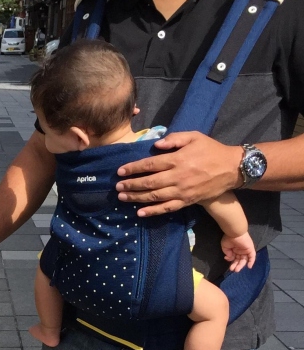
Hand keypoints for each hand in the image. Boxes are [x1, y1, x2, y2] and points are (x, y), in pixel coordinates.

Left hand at [116, 132, 242, 215]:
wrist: (231, 168)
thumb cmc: (211, 150)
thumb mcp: (194, 136)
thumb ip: (175, 139)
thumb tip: (156, 145)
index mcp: (178, 160)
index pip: (150, 164)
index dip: (134, 168)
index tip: (120, 171)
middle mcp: (177, 177)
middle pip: (149, 182)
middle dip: (131, 184)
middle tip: (117, 186)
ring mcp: (182, 191)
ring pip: (155, 196)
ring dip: (136, 198)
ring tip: (123, 197)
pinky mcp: (187, 201)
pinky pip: (167, 208)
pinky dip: (152, 212)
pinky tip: (140, 213)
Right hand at [221, 230, 255, 272]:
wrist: (235, 233)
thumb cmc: (229, 238)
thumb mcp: (225, 247)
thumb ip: (227, 253)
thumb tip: (229, 257)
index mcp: (234, 249)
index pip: (234, 257)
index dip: (230, 260)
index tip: (226, 259)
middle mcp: (240, 250)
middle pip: (239, 260)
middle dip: (235, 265)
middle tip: (232, 270)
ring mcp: (246, 250)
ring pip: (244, 260)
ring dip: (241, 265)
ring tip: (236, 270)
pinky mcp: (250, 249)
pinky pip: (252, 257)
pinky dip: (251, 261)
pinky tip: (249, 267)